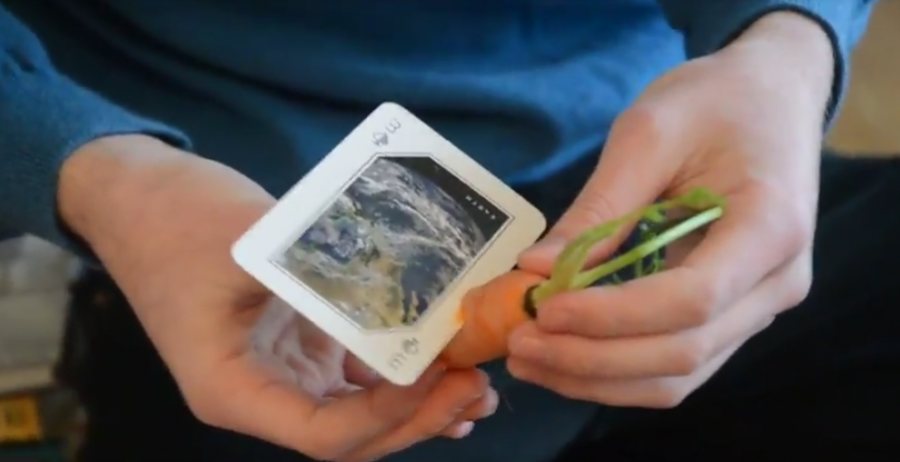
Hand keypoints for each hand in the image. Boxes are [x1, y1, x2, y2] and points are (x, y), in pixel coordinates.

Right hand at [58, 135, 497, 460]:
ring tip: (473, 382)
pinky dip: (398, 375)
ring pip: (359, 411)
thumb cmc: (175, 219)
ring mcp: (282, 370)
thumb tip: (410, 280)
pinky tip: (440, 362)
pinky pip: (356, 375)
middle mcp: (260, 392)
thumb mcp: (246, 240)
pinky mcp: (300, 342)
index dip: (387, 416)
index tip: (436, 376)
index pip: (324, 434)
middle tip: (476, 386)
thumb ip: (322, 270)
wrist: (137, 194)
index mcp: (233, 389)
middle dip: (417, 419)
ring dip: (417, 404)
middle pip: (352, 434)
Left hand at [509, 12, 832, 407]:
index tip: (544, 308)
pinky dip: (617, 371)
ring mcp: (758, 308)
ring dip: (598, 378)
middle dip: (592, 358)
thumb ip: (598, 209)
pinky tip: (564, 357)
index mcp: (770, 228)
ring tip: (528, 360)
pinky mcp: (732, 315)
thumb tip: (535, 271)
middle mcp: (776, 283)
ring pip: (678, 376)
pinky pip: (676, 364)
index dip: (611, 316)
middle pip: (683, 353)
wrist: (770, 97)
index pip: (690, 300)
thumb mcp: (648, 134)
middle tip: (519, 344)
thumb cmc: (714, 102)